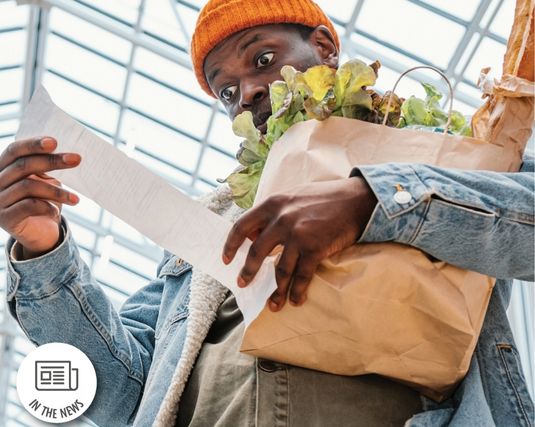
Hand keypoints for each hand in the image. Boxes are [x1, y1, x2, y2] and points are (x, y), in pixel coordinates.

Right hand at [0, 137, 80, 258]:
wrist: (40, 232)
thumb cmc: (44, 200)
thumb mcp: (45, 180)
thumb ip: (47, 167)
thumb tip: (68, 154)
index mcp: (3, 167)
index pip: (15, 150)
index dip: (33, 144)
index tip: (55, 142)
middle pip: (24, 166)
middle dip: (53, 161)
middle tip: (77, 159)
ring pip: (29, 186)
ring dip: (57, 191)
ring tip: (75, 199)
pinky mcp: (5, 218)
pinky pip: (29, 206)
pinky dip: (47, 207)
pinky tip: (57, 212)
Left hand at [223, 177, 376, 310]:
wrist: (356, 200)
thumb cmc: (325, 198)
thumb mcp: (293, 196)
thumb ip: (274, 212)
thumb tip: (255, 234)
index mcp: (273, 203)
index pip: (242, 226)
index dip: (231, 245)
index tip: (226, 259)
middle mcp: (282, 219)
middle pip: (256, 252)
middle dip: (248, 272)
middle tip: (243, 284)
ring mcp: (298, 234)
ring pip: (280, 270)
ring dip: (276, 291)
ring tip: (273, 305)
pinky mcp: (315, 248)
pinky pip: (301, 276)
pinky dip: (297, 291)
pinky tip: (295, 301)